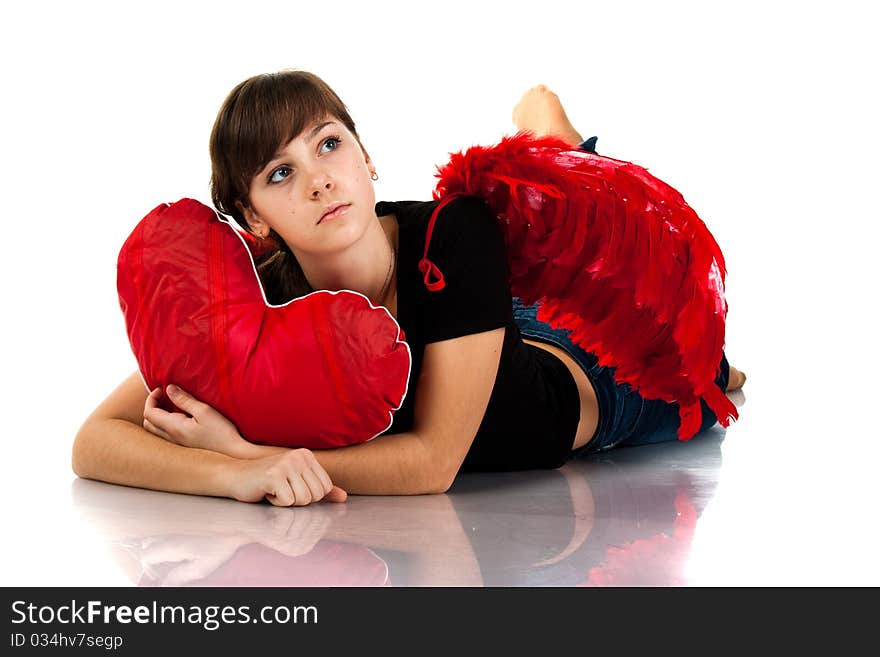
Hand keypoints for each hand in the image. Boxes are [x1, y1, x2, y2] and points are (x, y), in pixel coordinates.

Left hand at [143, 384, 252, 457]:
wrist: (233, 453)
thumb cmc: (221, 432)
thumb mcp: (204, 411)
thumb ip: (184, 399)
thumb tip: (168, 388)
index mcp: (174, 427)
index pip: (149, 413)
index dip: (151, 398)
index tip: (162, 389)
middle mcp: (171, 438)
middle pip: (148, 423)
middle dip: (151, 407)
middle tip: (163, 397)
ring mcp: (177, 444)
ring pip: (155, 431)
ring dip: (157, 416)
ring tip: (171, 406)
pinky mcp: (184, 446)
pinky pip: (165, 435)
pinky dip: (165, 424)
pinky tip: (181, 418)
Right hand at [225, 449, 347, 506]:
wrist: (235, 476)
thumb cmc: (267, 482)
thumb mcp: (296, 482)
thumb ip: (319, 488)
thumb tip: (343, 497)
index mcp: (307, 456)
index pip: (325, 488)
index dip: (309, 496)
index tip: (292, 488)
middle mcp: (299, 456)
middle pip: (315, 495)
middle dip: (298, 500)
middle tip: (282, 490)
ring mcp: (286, 464)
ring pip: (303, 500)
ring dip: (287, 502)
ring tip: (275, 490)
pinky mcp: (274, 475)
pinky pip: (287, 502)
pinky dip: (275, 503)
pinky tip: (266, 492)